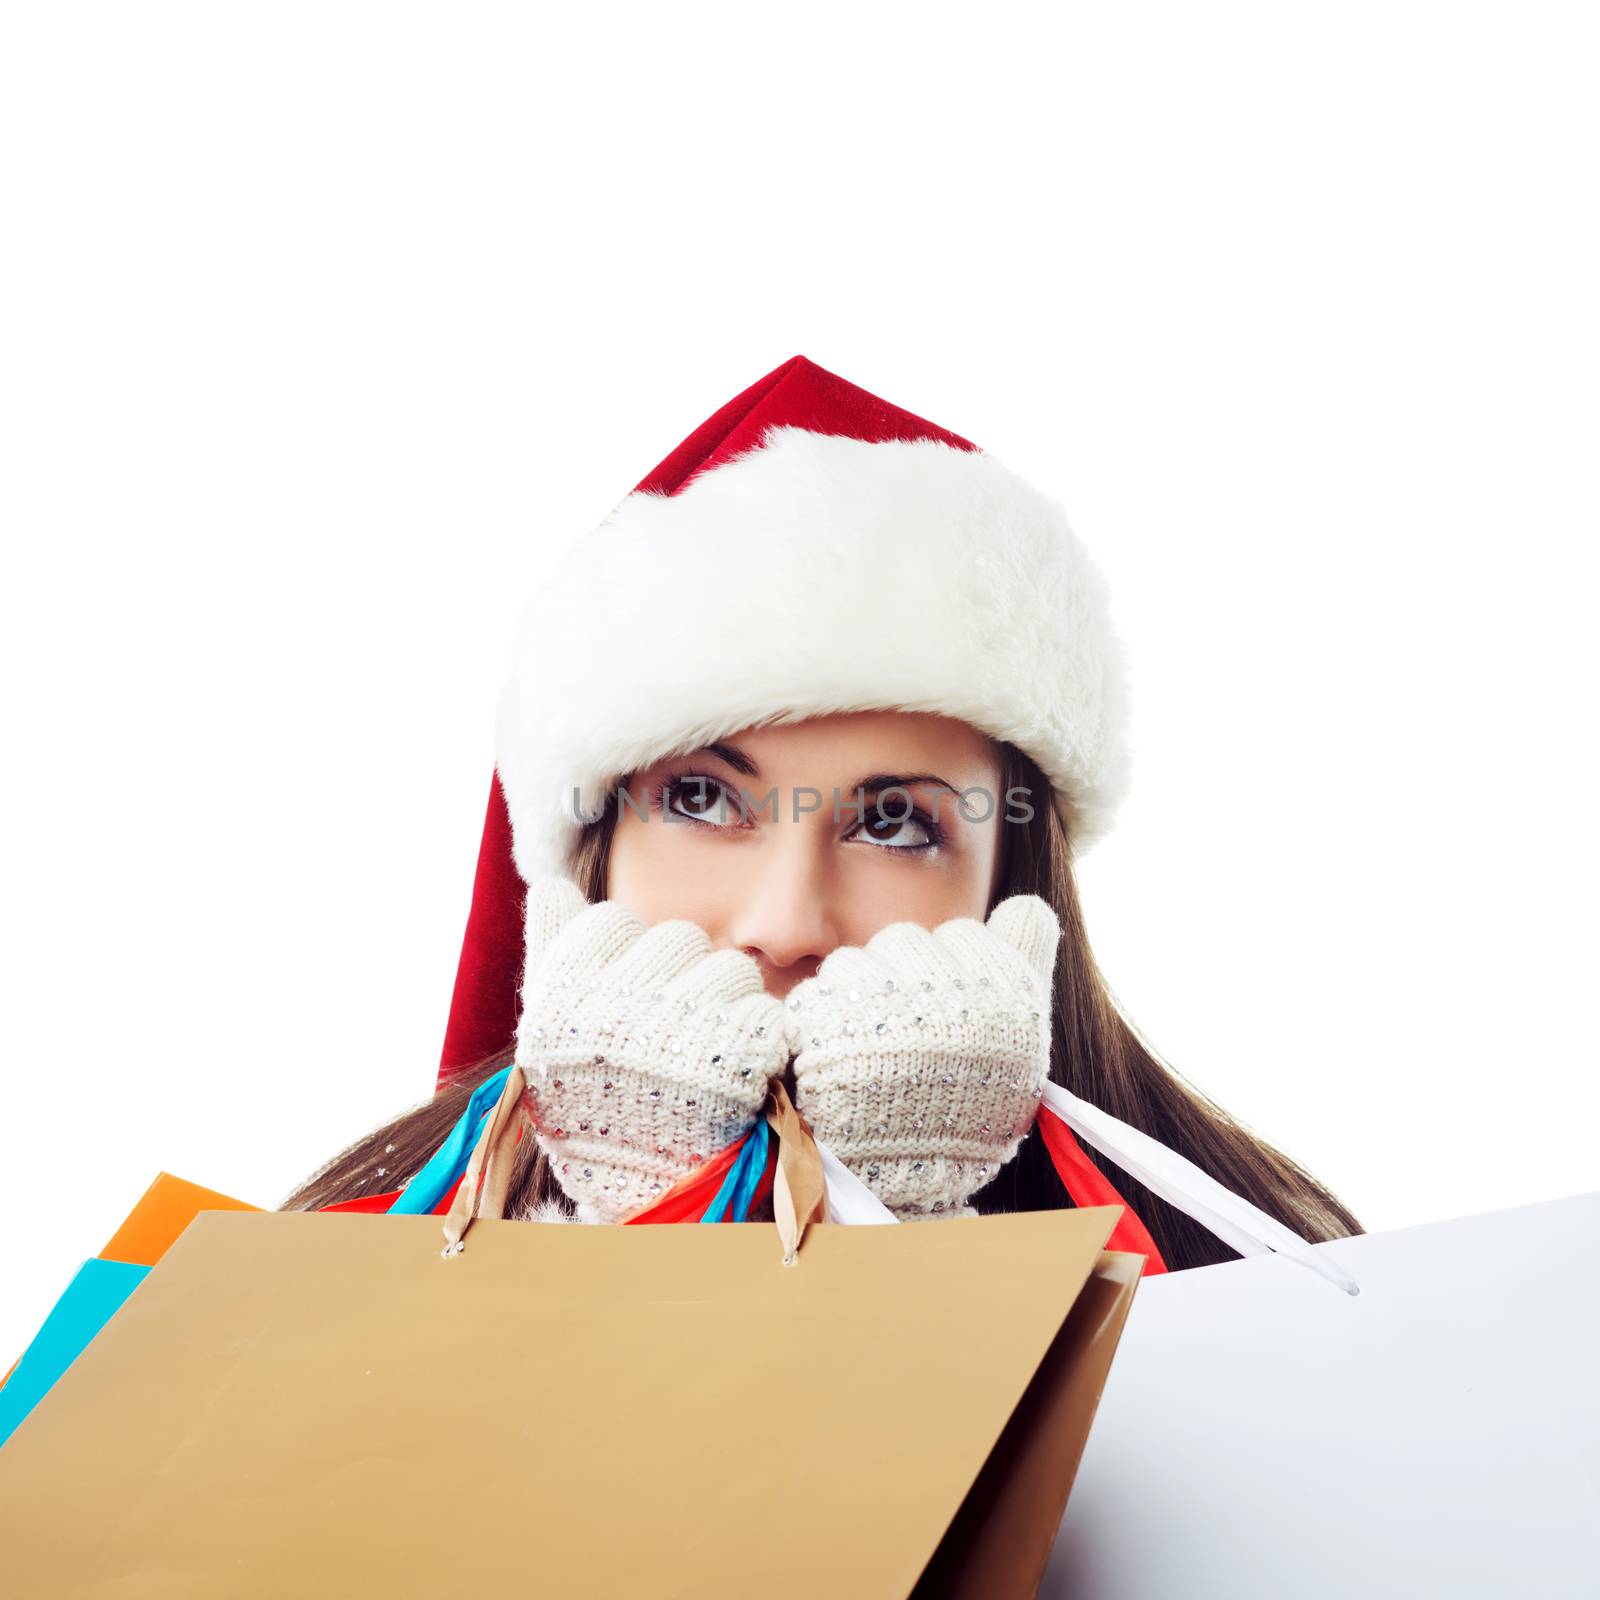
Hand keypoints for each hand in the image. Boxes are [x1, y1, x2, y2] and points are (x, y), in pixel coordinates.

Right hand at [514, 878, 788, 1222]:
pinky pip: (766, 1014)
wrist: (642, 1196)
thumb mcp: (554, 1029)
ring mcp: (678, 1034)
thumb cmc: (594, 1101)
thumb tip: (551, 883)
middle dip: (684, 976)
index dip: (627, 953)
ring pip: (731, 970)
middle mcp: (616, 1009)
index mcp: (565, 998)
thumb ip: (552, 950)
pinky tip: (743, 1067)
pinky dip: (763, 1039)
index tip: (626, 996)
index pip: (611, 921)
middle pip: (679, 939)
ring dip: (730, 1005)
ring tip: (712, 1048)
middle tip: (677, 1027)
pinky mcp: (736, 1061)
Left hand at [782, 895, 1060, 1219]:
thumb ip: (1022, 962)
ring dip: (852, 1002)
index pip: (963, 936)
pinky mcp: (830, 1028)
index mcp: (1007, 998)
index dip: (947, 972)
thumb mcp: (1015, 1043)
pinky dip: (816, 1026)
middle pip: (904, 941)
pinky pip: (816, 994)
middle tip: (898, 1041)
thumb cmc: (962, 1113)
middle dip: (894, 982)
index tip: (945, 1018)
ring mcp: (891, 1010)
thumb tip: (1025, 903)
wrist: (902, 1191)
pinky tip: (831, 1062)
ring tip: (865, 1058)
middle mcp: (954, 997)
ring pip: (856, 963)